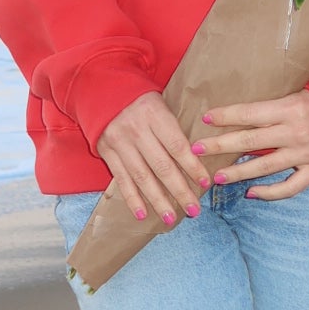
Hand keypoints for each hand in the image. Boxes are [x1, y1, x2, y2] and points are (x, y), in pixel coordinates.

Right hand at [97, 93, 210, 227]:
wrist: (102, 90)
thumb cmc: (141, 100)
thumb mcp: (160, 104)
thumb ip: (174, 129)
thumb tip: (199, 157)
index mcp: (154, 115)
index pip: (177, 146)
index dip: (192, 166)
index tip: (206, 183)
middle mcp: (136, 131)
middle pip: (162, 166)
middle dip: (180, 191)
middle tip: (194, 210)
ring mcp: (120, 143)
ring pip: (142, 177)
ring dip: (158, 201)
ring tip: (171, 218)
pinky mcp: (107, 153)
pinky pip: (122, 180)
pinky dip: (132, 199)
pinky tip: (142, 215)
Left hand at [194, 90, 308, 201]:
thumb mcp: (297, 93)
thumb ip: (271, 106)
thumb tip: (234, 112)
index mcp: (291, 107)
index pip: (250, 112)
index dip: (226, 116)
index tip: (206, 118)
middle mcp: (298, 131)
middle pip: (250, 140)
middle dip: (220, 145)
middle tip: (196, 150)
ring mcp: (308, 153)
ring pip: (264, 166)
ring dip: (237, 173)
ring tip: (216, 176)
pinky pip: (289, 187)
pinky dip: (269, 193)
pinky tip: (250, 193)